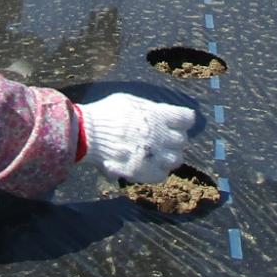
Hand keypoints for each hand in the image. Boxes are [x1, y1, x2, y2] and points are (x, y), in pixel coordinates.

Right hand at [77, 93, 200, 181]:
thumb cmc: (106, 113)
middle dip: (174, 139)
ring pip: (176, 159)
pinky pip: (162, 174)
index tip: (177, 122)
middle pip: (182, 140)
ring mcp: (154, 155)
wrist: (89, 135)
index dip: (183, 120)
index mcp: (159, 115)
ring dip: (169, 156)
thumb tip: (158, 113)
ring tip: (157, 153)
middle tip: (163, 138)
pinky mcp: (144, 172)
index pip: (187, 118)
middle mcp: (161, 136)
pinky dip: (158, 170)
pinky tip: (149, 165)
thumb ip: (148, 108)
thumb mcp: (130, 101)